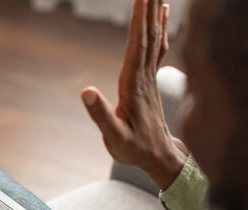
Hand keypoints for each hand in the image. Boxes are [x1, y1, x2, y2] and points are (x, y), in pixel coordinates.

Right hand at [82, 0, 187, 189]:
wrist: (159, 156)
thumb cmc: (134, 148)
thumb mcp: (114, 137)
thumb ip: (100, 115)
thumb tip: (85, 91)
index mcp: (133, 86)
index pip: (137, 46)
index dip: (138, 21)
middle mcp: (144, 77)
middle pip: (147, 36)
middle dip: (147, 9)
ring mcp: (150, 78)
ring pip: (154, 39)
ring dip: (153, 14)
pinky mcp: (150, 81)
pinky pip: (157, 48)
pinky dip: (160, 29)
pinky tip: (162, 16)